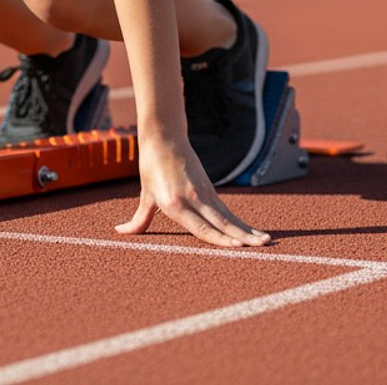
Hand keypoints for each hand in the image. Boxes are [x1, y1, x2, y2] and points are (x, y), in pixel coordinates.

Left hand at [115, 133, 270, 247]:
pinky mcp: (210, 189)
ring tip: (267, 242)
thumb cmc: (151, 167)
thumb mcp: (145, 194)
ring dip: (248, 231)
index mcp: (173, 204)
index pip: (200, 227)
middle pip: (220, 223)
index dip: (218, 238)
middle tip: (261, 248)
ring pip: (228, 218)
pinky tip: (255, 233)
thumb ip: (139, 219)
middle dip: (240, 237)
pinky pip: (227, 211)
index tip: (236, 247)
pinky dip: (241, 224)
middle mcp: (191, 200)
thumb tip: (119, 232)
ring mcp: (203, 194)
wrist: (163, 138)